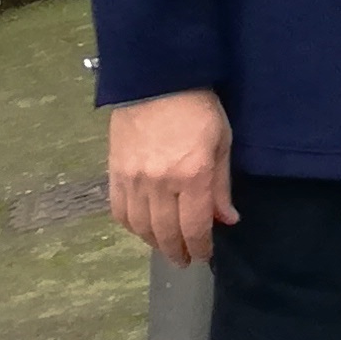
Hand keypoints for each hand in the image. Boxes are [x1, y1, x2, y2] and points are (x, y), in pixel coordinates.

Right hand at [107, 90, 237, 266]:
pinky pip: (119, 211)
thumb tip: (227, 220)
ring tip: (166, 248)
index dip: (200, 247)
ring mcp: (133, 180)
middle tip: (185, 259)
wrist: (156, 79)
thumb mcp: (222, 143)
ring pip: (141, 227)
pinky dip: (131, 226)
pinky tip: (142, 229)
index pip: (195, 227)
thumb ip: (221, 185)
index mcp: (192, 176)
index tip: (204, 256)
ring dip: (154, 243)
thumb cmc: (199, 108)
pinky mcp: (114, 172)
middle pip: (166, 233)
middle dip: (178, 251)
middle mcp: (160, 184)